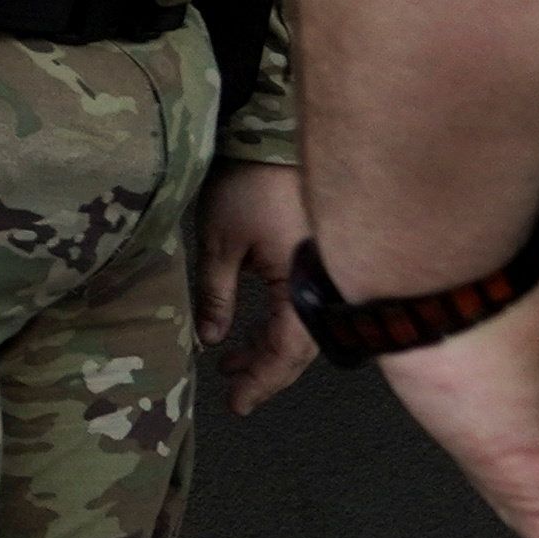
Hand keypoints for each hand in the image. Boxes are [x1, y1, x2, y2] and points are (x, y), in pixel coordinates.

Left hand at [191, 160, 320, 412]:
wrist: (275, 133)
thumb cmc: (245, 185)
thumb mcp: (218, 243)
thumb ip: (217, 296)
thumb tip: (213, 340)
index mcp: (304, 285)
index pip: (286, 352)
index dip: (262, 381)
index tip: (236, 405)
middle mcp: (324, 284)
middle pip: (300, 348)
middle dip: (264, 372)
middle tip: (231, 391)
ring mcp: (325, 272)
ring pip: (301, 329)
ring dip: (268, 350)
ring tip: (229, 364)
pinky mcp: (319, 260)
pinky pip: (302, 307)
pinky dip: (276, 326)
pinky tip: (248, 334)